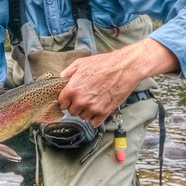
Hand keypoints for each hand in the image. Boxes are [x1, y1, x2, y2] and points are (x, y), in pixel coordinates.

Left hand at [58, 38, 178, 126]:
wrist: (125, 68)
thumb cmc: (104, 64)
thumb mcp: (82, 63)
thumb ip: (69, 71)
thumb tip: (61, 77)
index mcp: (72, 88)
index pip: (61, 103)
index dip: (65, 101)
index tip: (69, 100)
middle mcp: (80, 100)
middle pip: (71, 111)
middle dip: (76, 106)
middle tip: (83, 99)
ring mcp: (92, 107)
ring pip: (83, 117)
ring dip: (86, 111)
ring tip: (92, 102)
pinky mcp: (104, 112)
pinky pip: (94, 122)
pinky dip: (95, 118)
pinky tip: (98, 109)